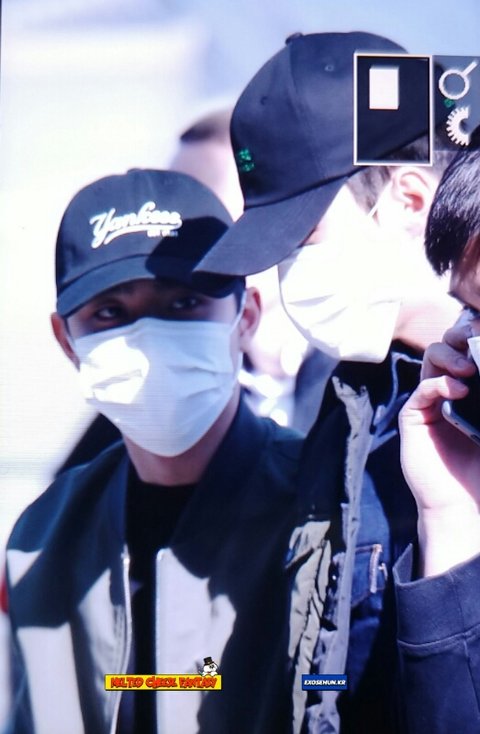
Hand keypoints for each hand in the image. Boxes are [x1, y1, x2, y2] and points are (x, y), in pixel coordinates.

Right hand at [399, 321, 479, 576]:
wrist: (464, 507)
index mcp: (471, 391)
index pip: (469, 353)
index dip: (474, 339)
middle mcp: (449, 391)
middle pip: (448, 347)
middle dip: (461, 337)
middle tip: (475, 338)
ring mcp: (429, 402)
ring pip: (432, 359)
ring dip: (451, 355)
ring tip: (470, 367)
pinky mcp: (413, 417)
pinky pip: (422, 389)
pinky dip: (440, 382)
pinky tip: (460, 389)